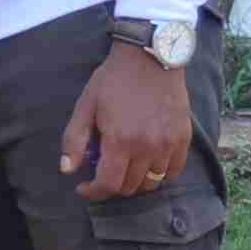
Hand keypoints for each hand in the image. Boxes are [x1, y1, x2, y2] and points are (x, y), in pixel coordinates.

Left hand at [58, 46, 193, 204]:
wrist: (150, 57)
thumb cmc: (113, 80)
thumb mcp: (86, 106)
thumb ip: (74, 140)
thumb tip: (67, 170)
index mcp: (120, 140)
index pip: (108, 185)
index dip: (94, 192)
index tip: (84, 187)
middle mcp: (147, 147)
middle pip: (130, 187)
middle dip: (112, 185)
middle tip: (103, 170)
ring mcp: (168, 144)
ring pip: (152, 183)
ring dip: (135, 181)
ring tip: (124, 166)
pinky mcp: (183, 138)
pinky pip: (173, 172)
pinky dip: (159, 174)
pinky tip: (147, 163)